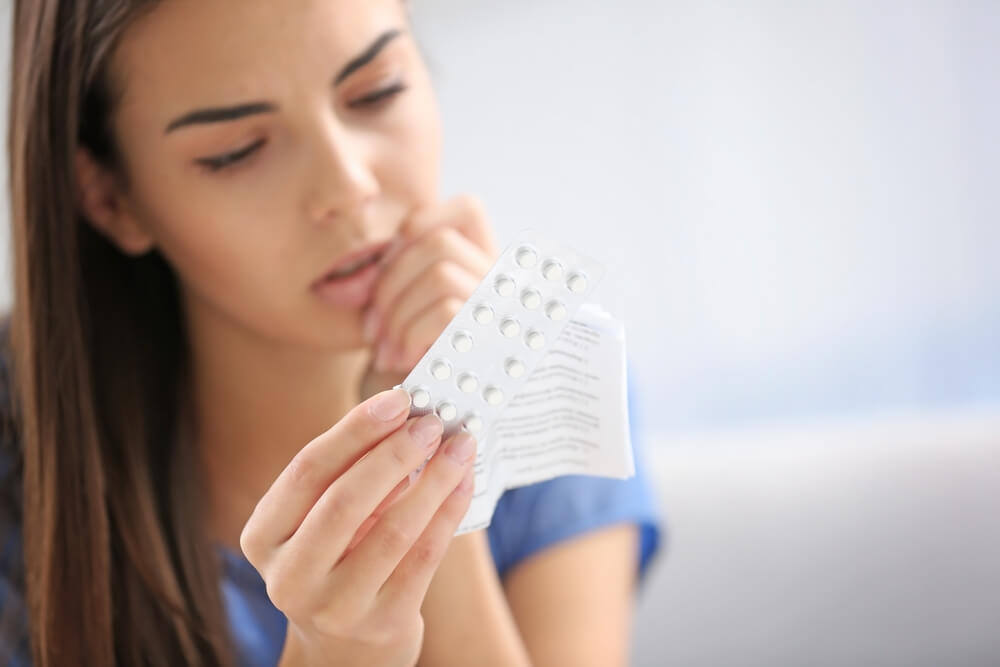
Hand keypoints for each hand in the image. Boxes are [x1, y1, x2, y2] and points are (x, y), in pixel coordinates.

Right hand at [240, 388, 477, 666]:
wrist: (347, 647)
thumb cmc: (339, 559)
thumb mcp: (326, 518)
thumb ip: (353, 472)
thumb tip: (408, 417)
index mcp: (264, 536)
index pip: (307, 470)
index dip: (355, 430)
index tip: (397, 399)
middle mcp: (290, 576)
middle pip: (345, 500)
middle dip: (395, 453)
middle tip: (433, 422)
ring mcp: (335, 606)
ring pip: (392, 529)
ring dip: (433, 479)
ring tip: (460, 446)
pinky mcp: (382, 624)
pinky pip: (424, 557)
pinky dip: (448, 512)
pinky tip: (465, 483)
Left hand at [360, 195, 495, 398]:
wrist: (435, 415)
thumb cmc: (414, 360)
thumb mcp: (410, 306)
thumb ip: (406, 270)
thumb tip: (366, 259)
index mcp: (489, 260)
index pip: (464, 208)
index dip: (414, 233)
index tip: (383, 276)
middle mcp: (505, 279)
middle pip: (440, 242)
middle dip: (392, 283)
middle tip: (373, 329)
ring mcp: (504, 306)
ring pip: (442, 274)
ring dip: (399, 313)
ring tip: (385, 349)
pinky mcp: (494, 338)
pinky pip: (446, 311)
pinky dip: (412, 334)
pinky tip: (403, 360)